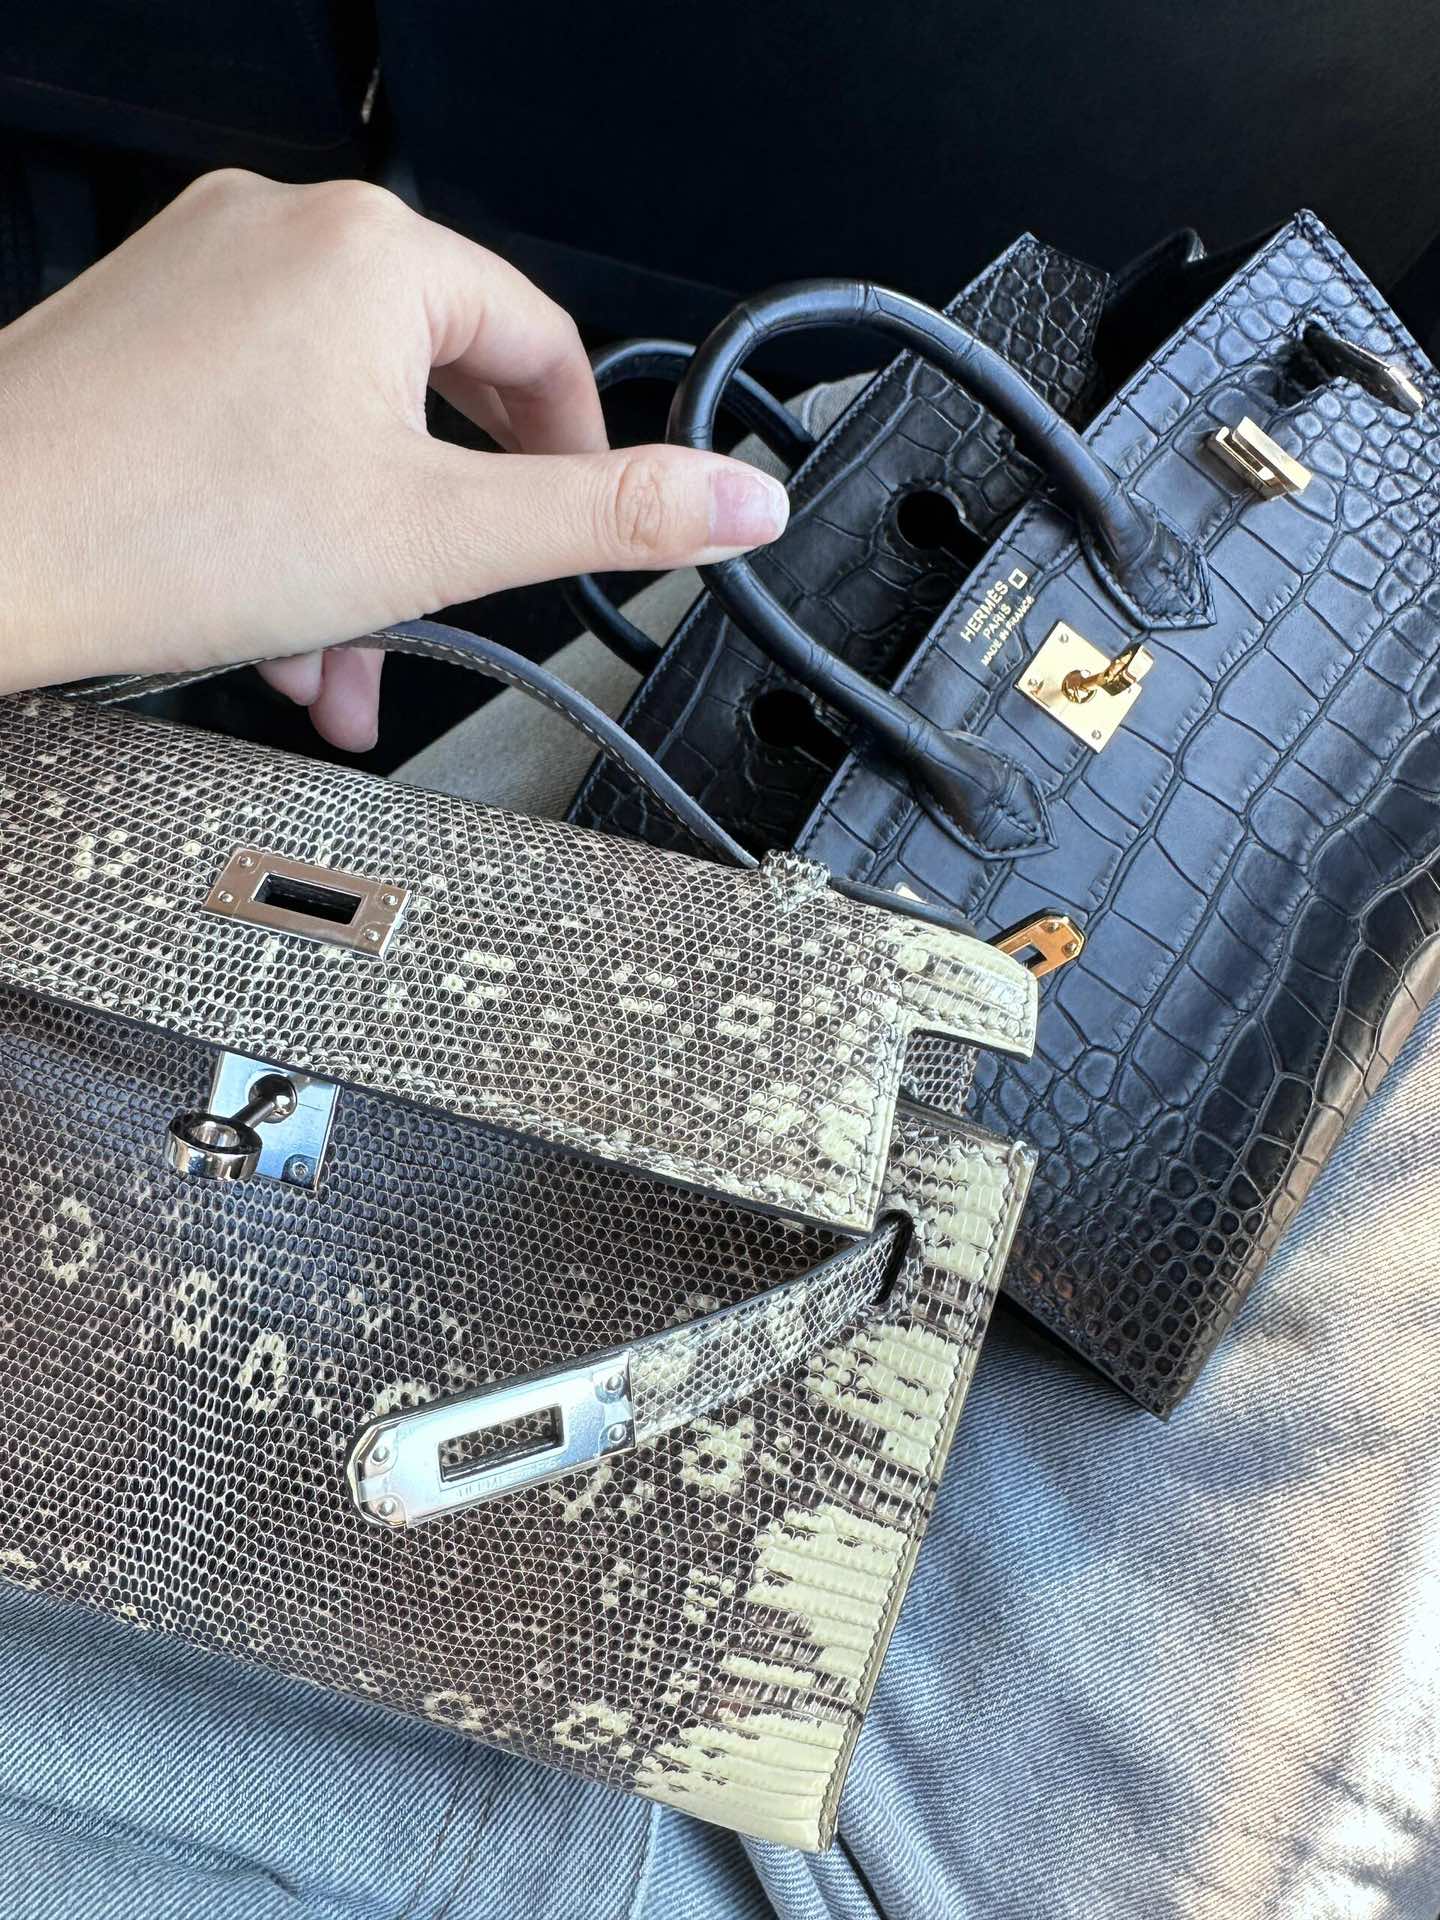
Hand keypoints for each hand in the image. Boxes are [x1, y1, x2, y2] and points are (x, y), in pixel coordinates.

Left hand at [0, 170, 788, 748]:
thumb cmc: (161, 528)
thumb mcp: (438, 538)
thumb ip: (606, 518)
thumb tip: (737, 502)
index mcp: (372, 251)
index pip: (543, 347)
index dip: (580, 457)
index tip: (577, 532)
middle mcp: (281, 234)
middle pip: (439, 391)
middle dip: (451, 531)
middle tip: (456, 607)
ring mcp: (200, 276)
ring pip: (346, 424)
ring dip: (370, 556)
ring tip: (353, 656)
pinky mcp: (142, 334)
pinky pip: (264, 424)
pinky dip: (293, 523)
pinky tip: (285, 623)